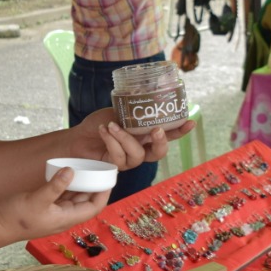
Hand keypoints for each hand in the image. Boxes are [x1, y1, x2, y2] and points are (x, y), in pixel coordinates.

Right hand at [0, 170, 110, 243]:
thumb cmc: (16, 217)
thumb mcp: (36, 199)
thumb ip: (55, 186)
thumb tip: (71, 170)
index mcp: (67, 218)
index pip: (94, 207)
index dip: (104, 193)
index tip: (109, 177)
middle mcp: (64, 217)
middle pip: (87, 201)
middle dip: (95, 186)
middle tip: (101, 168)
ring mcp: (55, 213)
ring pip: (75, 197)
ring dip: (82, 185)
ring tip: (89, 168)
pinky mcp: (46, 208)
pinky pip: (63, 195)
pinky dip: (69, 185)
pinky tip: (69, 173)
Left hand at [70, 108, 195, 170]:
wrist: (79, 137)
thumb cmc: (100, 123)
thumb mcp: (119, 112)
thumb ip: (132, 113)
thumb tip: (144, 103)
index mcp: (146, 134)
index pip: (168, 133)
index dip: (181, 130)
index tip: (191, 121)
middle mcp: (141, 148)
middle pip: (159, 153)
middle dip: (161, 142)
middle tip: (156, 130)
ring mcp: (130, 159)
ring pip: (137, 154)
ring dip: (125, 138)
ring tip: (112, 125)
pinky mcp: (116, 167)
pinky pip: (119, 156)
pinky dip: (111, 141)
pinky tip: (104, 130)